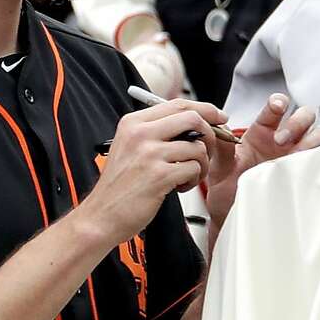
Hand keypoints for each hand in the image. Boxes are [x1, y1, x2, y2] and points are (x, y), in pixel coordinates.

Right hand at [83, 98, 225, 243]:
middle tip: (209, 150)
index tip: (218, 117)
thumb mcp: (129, 147)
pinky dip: (193, 180)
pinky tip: (179, 187)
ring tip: (188, 176)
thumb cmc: (118, 186)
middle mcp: (140, 133)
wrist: (100, 215)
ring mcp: (150, 153)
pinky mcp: (159, 175)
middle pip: (192, 118)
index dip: (204, 109)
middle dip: (210, 134)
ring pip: (197, 146)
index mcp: (133, 123)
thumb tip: (193, 122)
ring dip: (201, 164)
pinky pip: (194, 169)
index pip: (177, 104)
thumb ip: (156, 132)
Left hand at [205, 92, 319, 231]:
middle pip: (304, 115)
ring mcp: (297, 156)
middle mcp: (283, 141)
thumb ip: (221, 147)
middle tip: (280, 140)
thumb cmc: (227, 190)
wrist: (234, 215)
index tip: (277, 107)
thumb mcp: (220, 167)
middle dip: (297, 122)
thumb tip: (219, 128)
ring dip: (311, 139)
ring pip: (319, 133)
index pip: (276, 108)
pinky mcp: (306, 172)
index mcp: (262, 132)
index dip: (279, 102)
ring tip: (294, 154)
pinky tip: (307, 165)